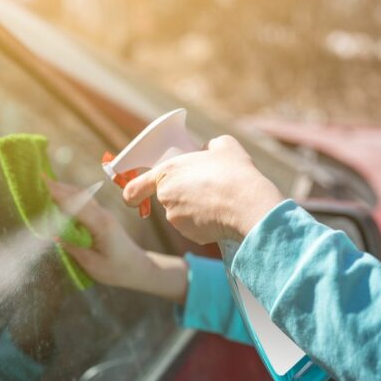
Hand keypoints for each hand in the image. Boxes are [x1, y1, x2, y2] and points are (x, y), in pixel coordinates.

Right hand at [47, 179, 187, 303]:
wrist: (138, 268)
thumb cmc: (117, 270)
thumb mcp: (92, 264)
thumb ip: (73, 248)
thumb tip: (54, 236)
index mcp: (101, 225)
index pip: (76, 205)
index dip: (58, 194)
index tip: (43, 184)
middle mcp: (103, 215)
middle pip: (79, 195)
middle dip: (58, 187)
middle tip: (39, 178)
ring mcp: (104, 214)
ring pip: (82, 196)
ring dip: (65, 189)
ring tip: (46, 183)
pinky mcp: (103, 217)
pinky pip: (85, 202)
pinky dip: (71, 196)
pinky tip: (62, 195)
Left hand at [122, 135, 284, 244]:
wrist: (248, 204)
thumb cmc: (234, 172)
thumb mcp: (223, 145)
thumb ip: (208, 146)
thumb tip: (206, 151)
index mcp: (168, 172)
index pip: (134, 188)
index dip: (133, 193)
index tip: (133, 198)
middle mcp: (166, 197)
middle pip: (168, 197)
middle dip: (183, 194)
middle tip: (205, 187)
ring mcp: (176, 218)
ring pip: (182, 213)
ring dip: (195, 208)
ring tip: (218, 199)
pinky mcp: (189, 234)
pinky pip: (194, 227)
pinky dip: (204, 222)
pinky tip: (220, 214)